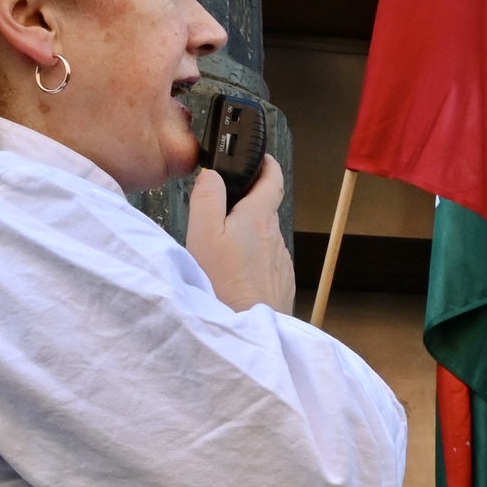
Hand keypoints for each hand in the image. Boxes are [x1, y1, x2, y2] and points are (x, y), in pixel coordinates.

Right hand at [186, 157, 292, 313]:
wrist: (246, 328)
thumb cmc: (222, 282)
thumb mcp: (204, 233)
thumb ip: (208, 198)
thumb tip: (214, 175)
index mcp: (259, 218)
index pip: (272, 180)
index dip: (267, 165)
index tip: (260, 157)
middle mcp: (276, 236)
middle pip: (264, 211)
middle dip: (248, 205)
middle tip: (223, 209)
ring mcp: (282, 261)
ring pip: (265, 238)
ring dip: (249, 236)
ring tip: (224, 248)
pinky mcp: (282, 283)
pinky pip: (268, 263)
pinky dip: (253, 261)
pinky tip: (236, 274)